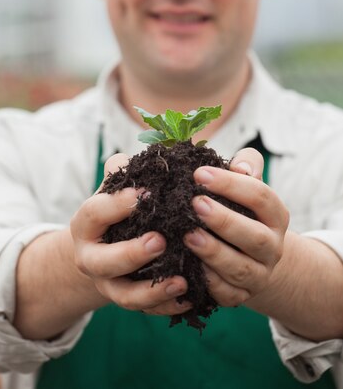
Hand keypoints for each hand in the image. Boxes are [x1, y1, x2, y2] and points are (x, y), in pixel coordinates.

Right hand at [70, 153, 190, 316]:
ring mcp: (108, 284)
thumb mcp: (114, 188)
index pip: (95, 213)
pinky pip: (147, 311)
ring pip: (125, 296)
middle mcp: (91, 258)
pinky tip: (190, 297)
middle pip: (103, 262)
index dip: (117, 204)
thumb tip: (146, 155)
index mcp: (86, 224)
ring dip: (153, 290)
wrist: (100, 247)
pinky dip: (167, 306)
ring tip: (181, 281)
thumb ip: (124, 171)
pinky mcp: (128, 300)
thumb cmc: (115, 209)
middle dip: (131, 253)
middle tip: (160, 240)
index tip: (145, 194)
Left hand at [184, 147, 289, 307]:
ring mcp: (259, 274)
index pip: (260, 197)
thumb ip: (247, 166)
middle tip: (195, 204)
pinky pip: (227, 294)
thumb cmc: (242, 210)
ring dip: (213, 252)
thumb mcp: (248, 186)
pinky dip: (209, 282)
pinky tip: (189, 268)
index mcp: (276, 215)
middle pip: (254, 237)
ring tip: (188, 235)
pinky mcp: (242, 296)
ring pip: (240, 269)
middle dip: (224, 221)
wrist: (255, 257)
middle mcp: (273, 247)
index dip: (231, 184)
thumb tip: (240, 166)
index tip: (199, 174)